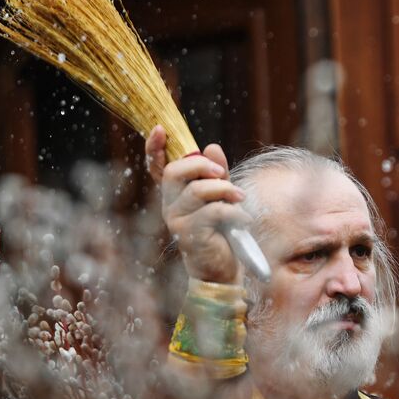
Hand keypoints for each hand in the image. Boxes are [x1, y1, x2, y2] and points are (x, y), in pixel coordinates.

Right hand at [146, 125, 250, 284]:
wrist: (222, 270)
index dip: (155, 148)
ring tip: (241, 198)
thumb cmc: (221, 232)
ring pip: (197, 191)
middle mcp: (170, 205)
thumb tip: (212, 146)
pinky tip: (243, 219)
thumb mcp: (222, 197)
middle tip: (223, 173)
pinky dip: (233, 211)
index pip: (158, 167)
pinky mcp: (190, 235)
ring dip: (224, 190)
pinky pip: (212, 212)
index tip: (160, 129)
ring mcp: (177, 220)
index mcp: (176, 193)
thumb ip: (217, 174)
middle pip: (175, 172)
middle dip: (201, 166)